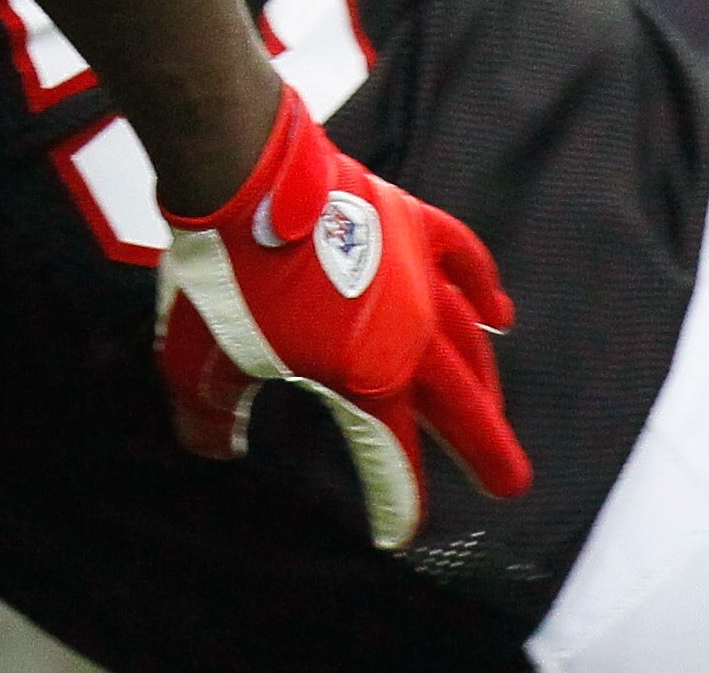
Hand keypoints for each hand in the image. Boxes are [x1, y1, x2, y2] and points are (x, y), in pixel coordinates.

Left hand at [155, 86, 530, 549]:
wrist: (243, 176)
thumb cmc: (224, 272)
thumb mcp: (199, 361)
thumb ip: (210, 414)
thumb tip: (213, 449)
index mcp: (368, 375)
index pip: (392, 451)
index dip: (397, 497)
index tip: (399, 532)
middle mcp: (409, 333)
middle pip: (458, 403)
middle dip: (484, 447)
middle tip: (509, 483)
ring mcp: (416, 273)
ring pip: (466, 339)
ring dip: (484, 380)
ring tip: (493, 410)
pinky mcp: (409, 222)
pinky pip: (463, 258)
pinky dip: (484, 287)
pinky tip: (497, 315)